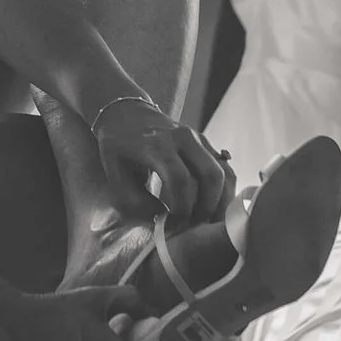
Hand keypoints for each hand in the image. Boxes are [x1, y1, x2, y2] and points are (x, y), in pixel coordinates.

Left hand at [84, 92, 231, 231]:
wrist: (127, 114)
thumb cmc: (118, 148)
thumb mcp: (115, 174)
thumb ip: (135, 202)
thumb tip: (163, 220)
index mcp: (156, 145)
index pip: (180, 180)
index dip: (182, 207)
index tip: (175, 225)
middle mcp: (182, 138)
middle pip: (210, 175)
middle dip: (206, 207)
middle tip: (195, 226)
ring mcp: (198, 138)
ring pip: (224, 172)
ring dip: (221, 201)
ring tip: (206, 220)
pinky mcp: (206, 143)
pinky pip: (225, 168)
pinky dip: (225, 191)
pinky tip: (213, 207)